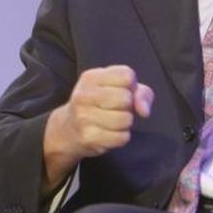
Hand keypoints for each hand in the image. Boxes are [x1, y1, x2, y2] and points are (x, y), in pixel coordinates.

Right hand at [42, 65, 153, 193]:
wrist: (68, 129)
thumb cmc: (99, 104)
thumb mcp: (117, 88)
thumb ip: (140, 92)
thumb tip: (144, 110)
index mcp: (91, 77)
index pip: (127, 75)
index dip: (132, 85)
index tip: (123, 91)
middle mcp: (84, 95)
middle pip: (126, 98)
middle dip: (128, 106)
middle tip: (116, 109)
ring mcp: (84, 117)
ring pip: (126, 119)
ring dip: (125, 123)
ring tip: (113, 121)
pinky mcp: (89, 137)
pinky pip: (122, 137)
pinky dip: (121, 137)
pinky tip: (110, 133)